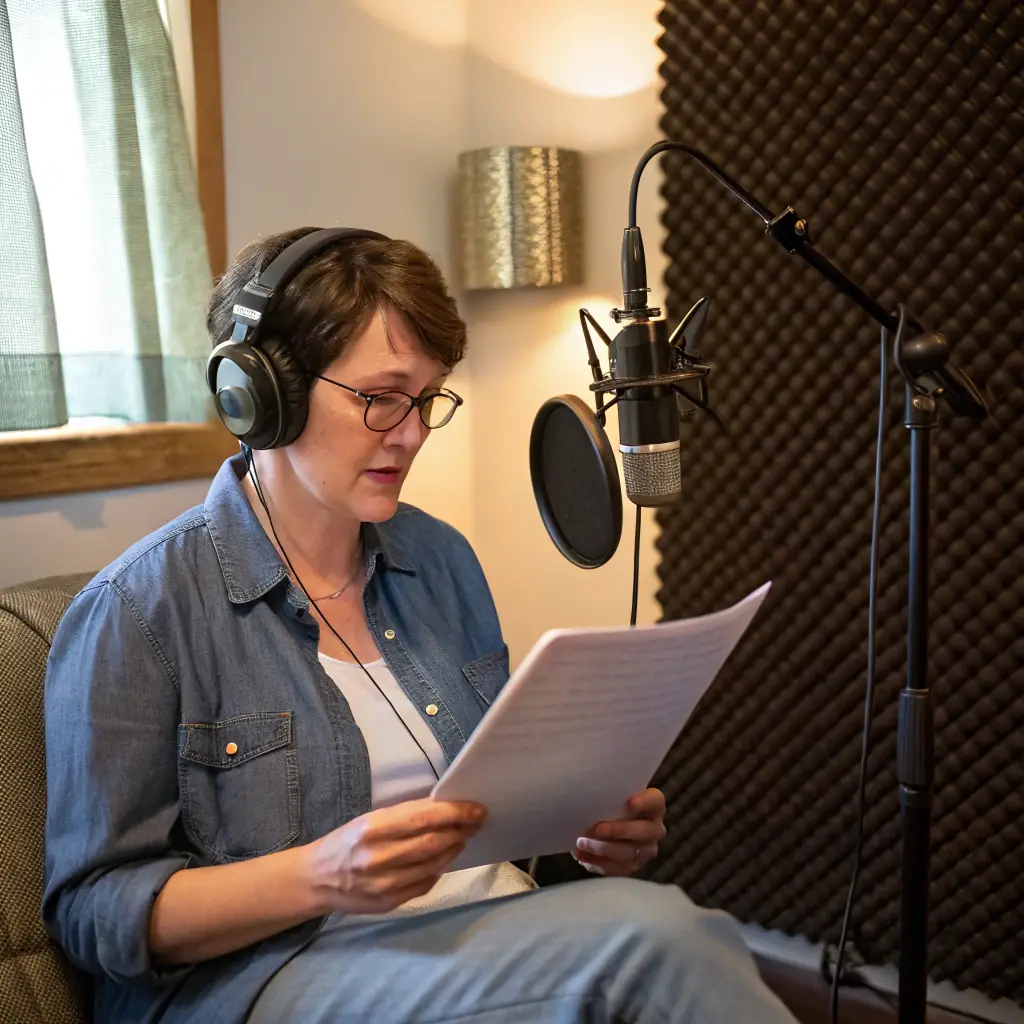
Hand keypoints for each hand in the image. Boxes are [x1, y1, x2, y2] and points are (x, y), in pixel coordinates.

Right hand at [301, 798, 485, 914]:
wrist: (315, 879)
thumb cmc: (346, 841)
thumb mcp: (369, 819)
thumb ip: (403, 817)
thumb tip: (443, 811)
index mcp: (373, 828)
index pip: (424, 818)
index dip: (455, 813)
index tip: (476, 809)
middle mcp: (378, 857)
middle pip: (433, 842)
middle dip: (461, 830)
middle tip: (476, 822)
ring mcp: (384, 884)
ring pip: (433, 864)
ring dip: (454, 849)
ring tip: (462, 838)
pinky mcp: (388, 903)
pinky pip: (424, 884)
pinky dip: (438, 869)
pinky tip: (443, 859)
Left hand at [572, 788, 665, 876]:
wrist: (606, 823)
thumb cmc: (609, 803)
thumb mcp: (610, 795)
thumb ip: (607, 794)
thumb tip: (588, 794)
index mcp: (653, 805)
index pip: (655, 801)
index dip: (645, 803)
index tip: (630, 803)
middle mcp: (654, 829)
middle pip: (644, 832)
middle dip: (618, 831)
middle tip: (596, 829)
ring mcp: (646, 850)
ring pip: (629, 853)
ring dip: (603, 849)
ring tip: (582, 843)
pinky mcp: (633, 866)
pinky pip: (618, 869)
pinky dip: (598, 863)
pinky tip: (582, 856)